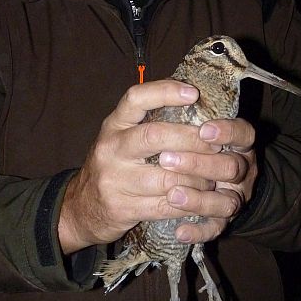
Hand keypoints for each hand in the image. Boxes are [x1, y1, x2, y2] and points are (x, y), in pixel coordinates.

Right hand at [58, 79, 238, 253]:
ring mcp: (113, 179)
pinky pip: (163, 206)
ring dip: (197, 177)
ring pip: (165, 177)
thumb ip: (147, 121)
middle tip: (218, 143)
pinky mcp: (121, 208)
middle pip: (155, 136)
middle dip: (192, 139)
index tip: (193, 93)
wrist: (82, 207)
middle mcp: (110, 148)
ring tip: (216, 176)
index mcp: (113, 125)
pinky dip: (188, 203)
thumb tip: (193, 100)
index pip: (136, 98)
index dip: (165, 92)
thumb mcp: (121, 137)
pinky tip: (202, 199)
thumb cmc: (113, 166)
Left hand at [159, 117, 257, 244]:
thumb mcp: (198, 128)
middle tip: (166, 159)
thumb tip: (170, 94)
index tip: (204, 130)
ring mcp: (235, 196)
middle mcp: (242, 169)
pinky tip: (179, 231)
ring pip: (226, 202)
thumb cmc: (196, 147)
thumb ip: (190, 116)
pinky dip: (198, 232)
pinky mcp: (224, 221)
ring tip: (172, 194)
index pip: (243, 133)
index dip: (226, 132)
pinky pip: (216, 230)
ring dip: (198, 199)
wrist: (218, 183)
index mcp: (238, 143)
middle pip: (231, 167)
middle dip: (199, 164)